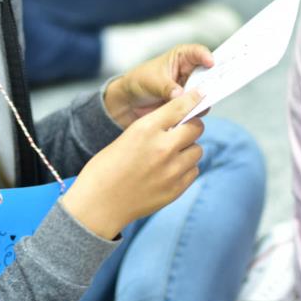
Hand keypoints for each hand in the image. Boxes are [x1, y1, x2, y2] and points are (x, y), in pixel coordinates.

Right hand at [60, 91, 204, 239]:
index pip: (180, 106)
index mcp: (145, 130)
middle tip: (181, 132)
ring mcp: (172, 170)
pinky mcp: (176, 188)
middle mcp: (163, 148)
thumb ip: (154, 127)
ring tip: (171, 155)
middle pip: (196, 128)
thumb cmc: (106, 169)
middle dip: (190, 127)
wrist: (99, 205)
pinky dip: (186, 168)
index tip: (202, 95)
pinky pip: (194, 170)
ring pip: (198, 150)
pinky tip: (169, 171)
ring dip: (188, 149)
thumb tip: (179, 119)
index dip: (193, 99)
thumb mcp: (126, 137)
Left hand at [104, 44, 213, 127]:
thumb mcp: (152, 82)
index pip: (197, 52)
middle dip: (213, 80)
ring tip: (201, 104)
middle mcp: (189, 72)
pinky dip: (197, 111)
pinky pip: (198, 107)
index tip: (211, 63)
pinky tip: (192, 114)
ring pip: (205, 93)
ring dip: (204, 99)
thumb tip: (180, 95)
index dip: (206, 56)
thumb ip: (167, 88)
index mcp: (181, 57)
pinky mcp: (188, 104)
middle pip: (208, 74)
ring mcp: (190, 89)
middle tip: (217, 86)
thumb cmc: (139, 82)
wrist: (130, 103)